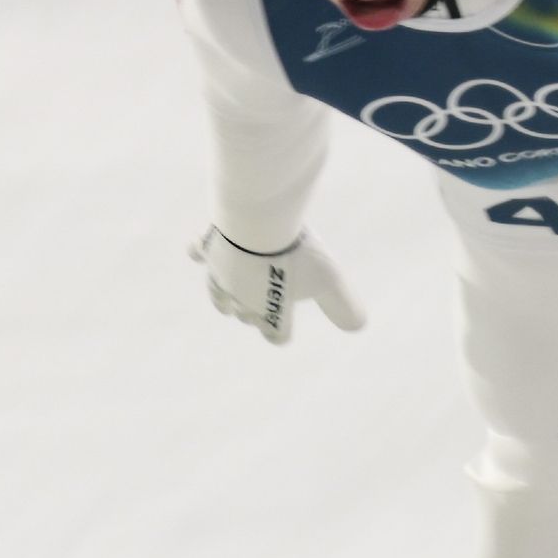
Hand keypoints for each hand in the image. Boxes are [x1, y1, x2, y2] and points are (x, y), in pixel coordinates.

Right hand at [191, 225, 366, 342]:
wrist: (257, 223)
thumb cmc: (296, 255)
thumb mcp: (330, 280)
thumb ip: (343, 306)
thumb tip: (357, 325)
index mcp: (270, 311)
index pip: (275, 334)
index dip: (280, 332)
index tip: (283, 327)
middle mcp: (241, 299)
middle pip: (245, 314)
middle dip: (253, 310)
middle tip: (268, 292)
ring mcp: (220, 274)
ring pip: (218, 292)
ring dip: (225, 293)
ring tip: (232, 287)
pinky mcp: (208, 248)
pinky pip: (199, 252)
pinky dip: (200, 252)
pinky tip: (202, 249)